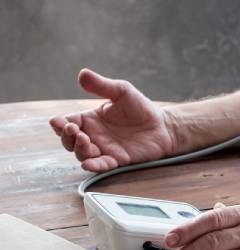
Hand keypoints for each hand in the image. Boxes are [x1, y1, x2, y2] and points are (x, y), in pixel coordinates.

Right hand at [49, 68, 177, 171]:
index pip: (67, 122)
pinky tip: (88, 164)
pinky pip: (102, 166)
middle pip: (70, 141)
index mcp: (90, 119)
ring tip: (86, 141)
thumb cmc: (140, 107)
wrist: (162, 125)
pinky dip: (94, 166)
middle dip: (67, 138)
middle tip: (75, 132)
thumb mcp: (121, 91)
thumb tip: (82, 74)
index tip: (59, 122)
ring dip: (80, 150)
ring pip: (82, 154)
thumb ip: (102, 85)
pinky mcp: (118, 160)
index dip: (59, 124)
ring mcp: (105, 149)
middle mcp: (94, 135)